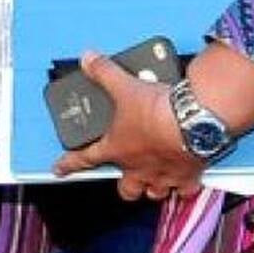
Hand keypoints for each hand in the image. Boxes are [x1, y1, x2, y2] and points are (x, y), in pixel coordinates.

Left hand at [53, 52, 203, 201]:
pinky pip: (186, 190)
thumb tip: (88, 59)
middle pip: (126, 188)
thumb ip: (104, 72)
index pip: (84, 159)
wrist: (193, 120)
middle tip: (127, 176)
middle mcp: (138, 168)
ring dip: (154, 188)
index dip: (69, 164)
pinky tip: (189, 180)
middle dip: (126, 185)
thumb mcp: (126, 86)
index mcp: (117, 148)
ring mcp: (163, 175)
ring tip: (158, 182)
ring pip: (154, 192)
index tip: (60, 168)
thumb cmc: (157, 111)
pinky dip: (186, 187)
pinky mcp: (188, 174)